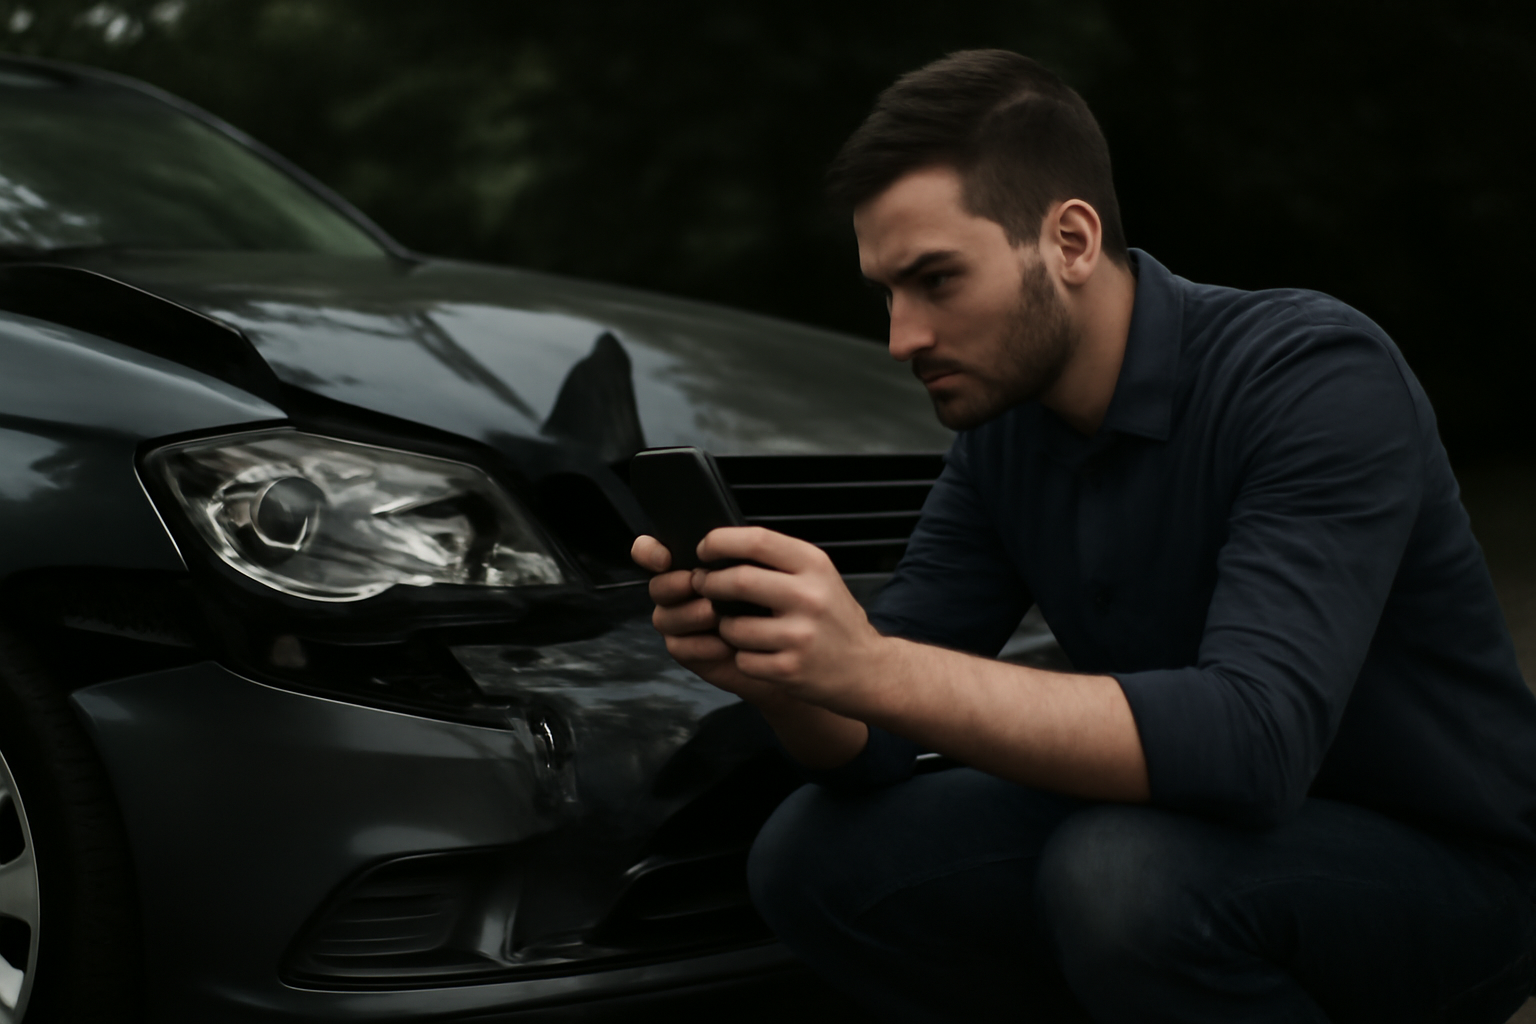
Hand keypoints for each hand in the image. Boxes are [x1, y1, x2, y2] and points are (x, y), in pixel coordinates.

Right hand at [630, 534, 789, 706]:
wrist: (785, 647)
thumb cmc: (772, 600)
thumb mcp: (761, 568)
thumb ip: (738, 552)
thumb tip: (724, 544)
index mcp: (689, 564)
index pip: (651, 552)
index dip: (649, 552)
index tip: (664, 557)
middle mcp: (678, 592)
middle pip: (657, 586)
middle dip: (674, 585)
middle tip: (699, 585)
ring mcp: (679, 621)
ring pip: (664, 617)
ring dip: (691, 614)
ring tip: (718, 614)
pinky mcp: (686, 649)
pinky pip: (679, 647)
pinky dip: (702, 645)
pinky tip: (725, 643)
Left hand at [692, 527, 888, 715]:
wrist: (867, 669)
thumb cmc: (834, 620)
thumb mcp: (819, 577)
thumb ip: (779, 561)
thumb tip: (723, 548)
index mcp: (814, 566)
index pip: (757, 540)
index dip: (720, 542)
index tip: (705, 549)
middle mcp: (809, 597)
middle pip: (738, 580)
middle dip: (709, 583)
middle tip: (703, 585)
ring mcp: (800, 636)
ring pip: (733, 626)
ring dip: (725, 626)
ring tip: (739, 627)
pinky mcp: (790, 669)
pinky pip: (743, 659)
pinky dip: (743, 657)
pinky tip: (761, 654)